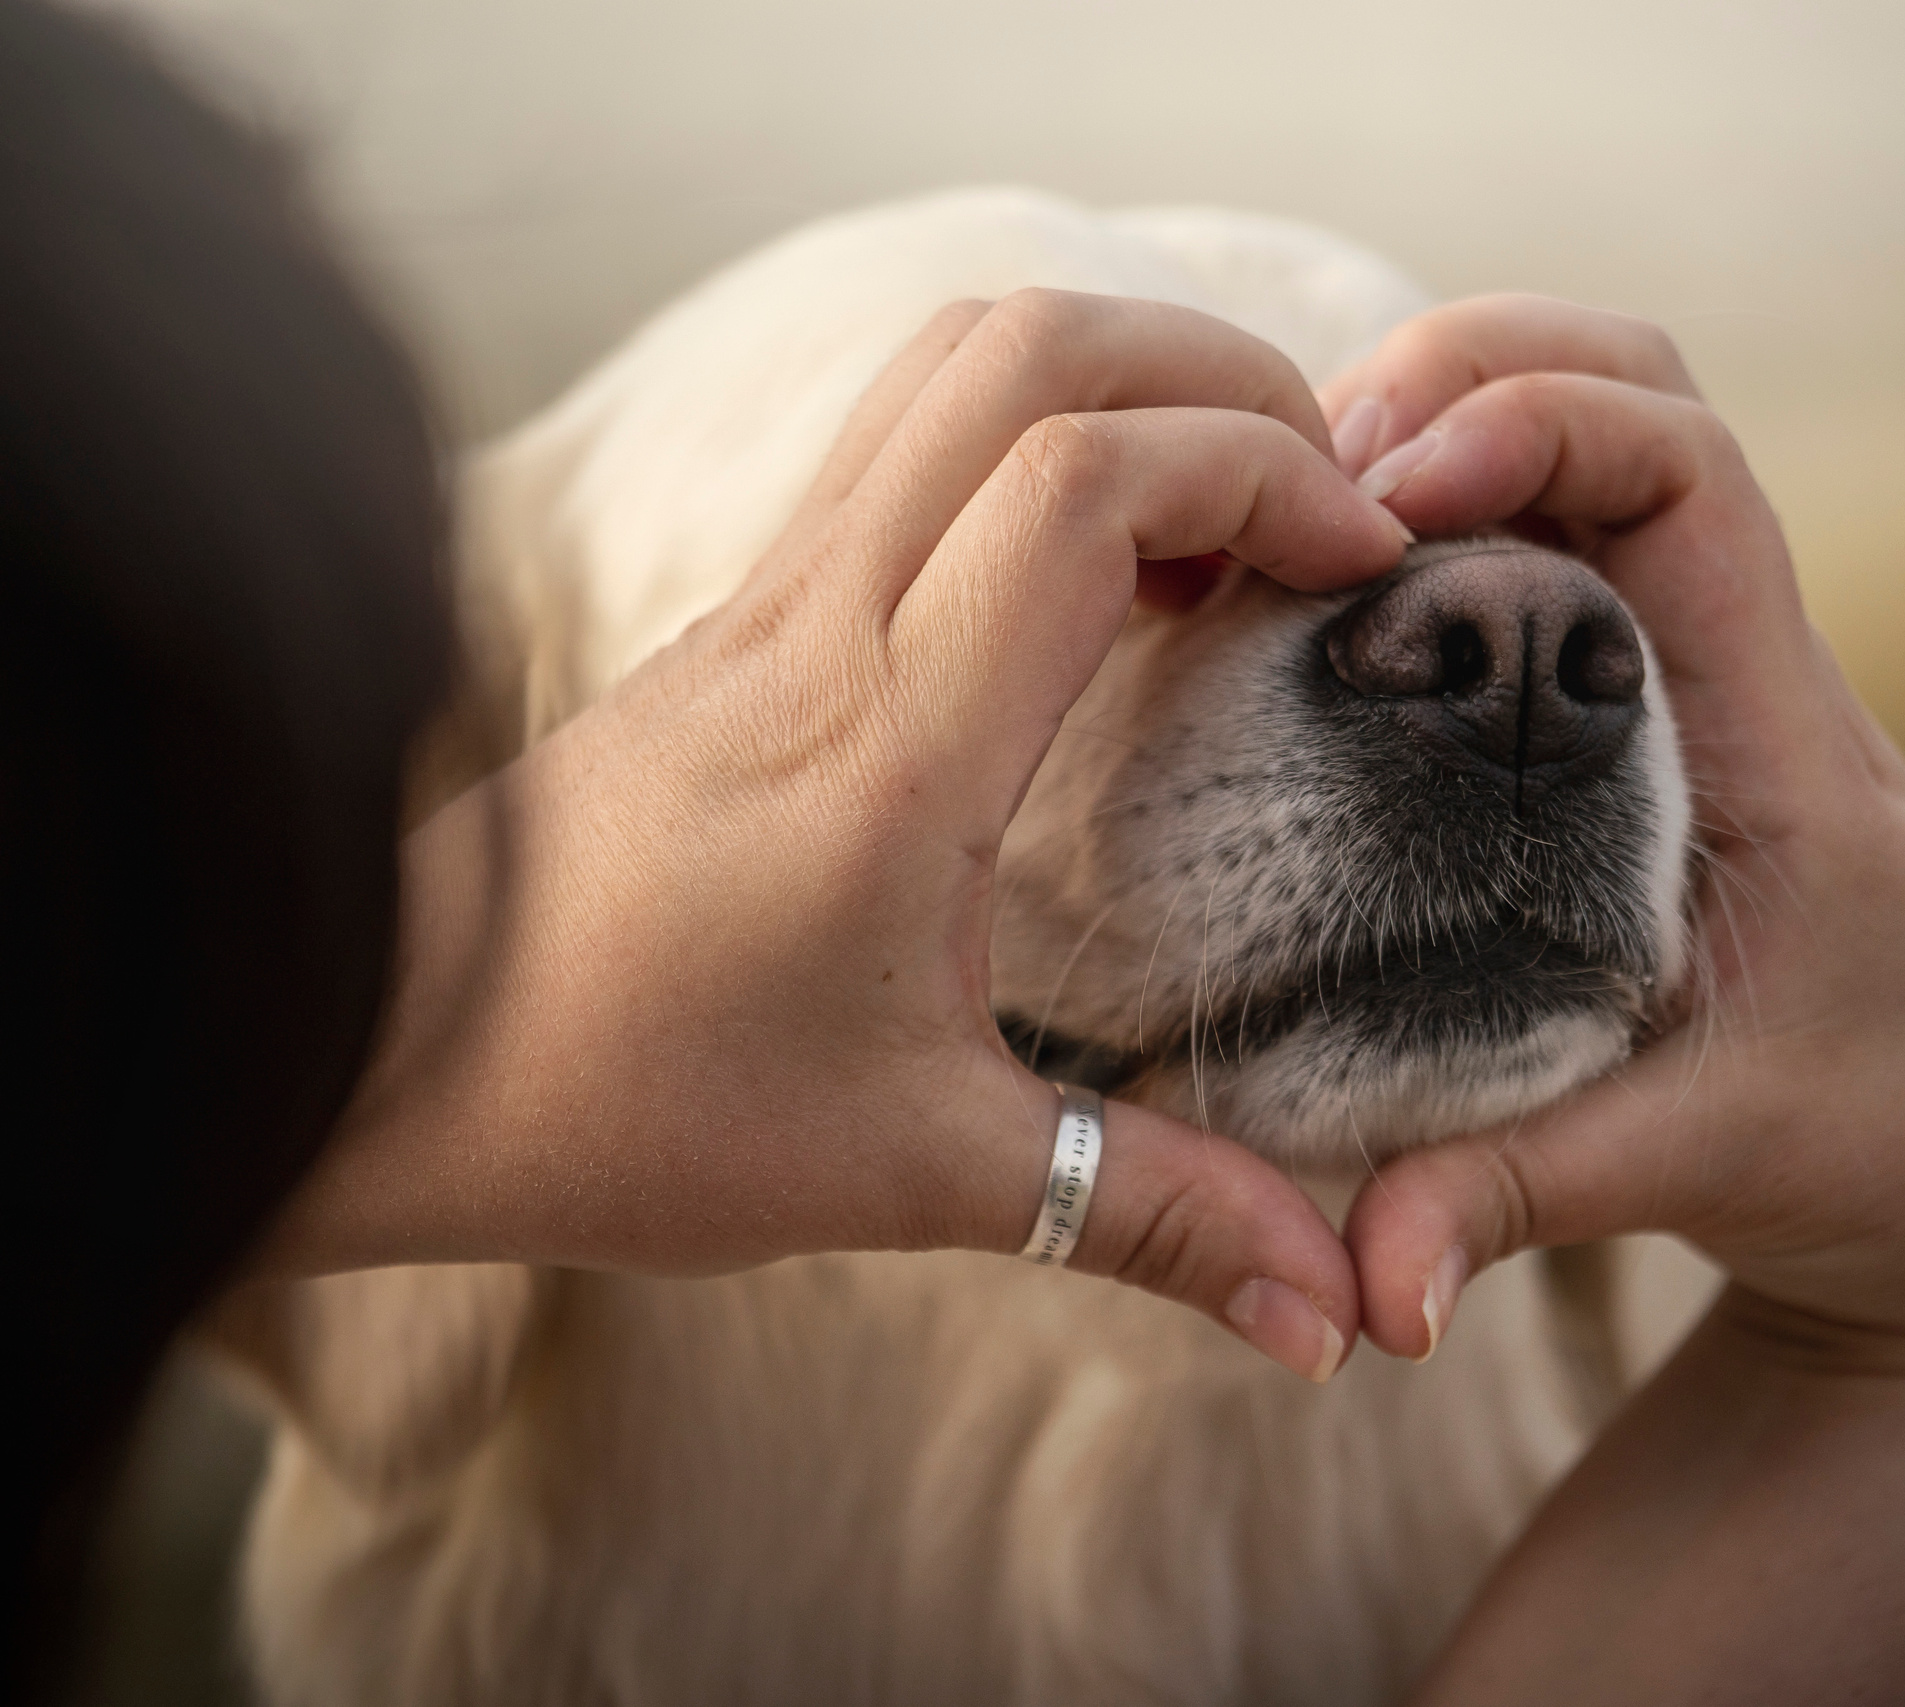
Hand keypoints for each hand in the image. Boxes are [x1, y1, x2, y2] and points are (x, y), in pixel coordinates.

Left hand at [254, 292, 1409, 1382]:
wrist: (395, 1056)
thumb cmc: (634, 1103)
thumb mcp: (921, 1171)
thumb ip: (1152, 1218)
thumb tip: (1335, 1316)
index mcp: (891, 736)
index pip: (1087, 478)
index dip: (1258, 474)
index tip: (1362, 569)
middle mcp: (826, 615)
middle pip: (1029, 345)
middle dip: (1216, 376)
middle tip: (1322, 500)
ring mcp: (772, 589)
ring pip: (954, 360)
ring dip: (1122, 383)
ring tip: (1228, 519)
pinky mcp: (746, 606)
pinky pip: (906, 438)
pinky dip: (1039, 437)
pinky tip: (1103, 576)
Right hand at [1322, 295, 1904, 1371]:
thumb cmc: (1893, 1147)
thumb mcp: (1698, 1162)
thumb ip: (1513, 1201)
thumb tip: (1366, 1297)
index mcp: (1783, 739)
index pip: (1690, 476)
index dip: (1538, 426)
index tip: (1387, 499)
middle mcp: (1753, 672)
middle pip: (1646, 385)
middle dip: (1473, 371)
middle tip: (1312, 471)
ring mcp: (1710, 681)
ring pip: (1602, 443)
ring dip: (1457, 423)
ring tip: (1302, 513)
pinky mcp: (1662, 719)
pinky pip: (1561, 544)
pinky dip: (1455, 514)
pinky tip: (1344, 589)